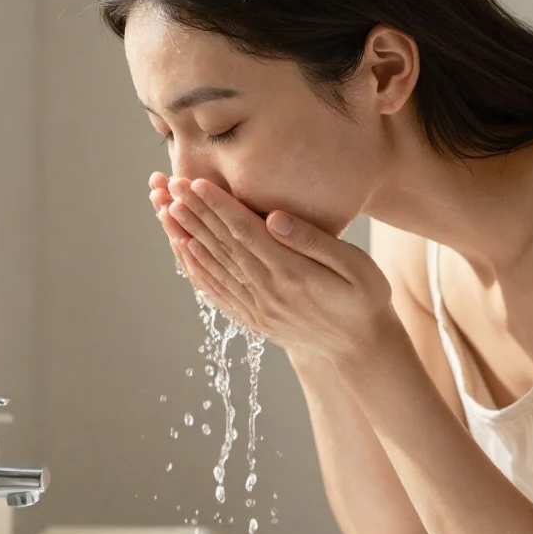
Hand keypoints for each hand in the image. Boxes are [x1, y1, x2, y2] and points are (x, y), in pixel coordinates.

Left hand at [155, 174, 399, 364]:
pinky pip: (218, 293)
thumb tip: (274, 218)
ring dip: (188, 237)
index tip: (196, 182)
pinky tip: (184, 252)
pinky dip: (198, 271)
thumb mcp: (356, 267)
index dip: (219, 206)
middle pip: (223, 246)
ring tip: (166, 212)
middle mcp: (268, 293)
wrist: (361, 351)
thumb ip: (315, 241)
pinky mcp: (254, 319)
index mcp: (292, 274)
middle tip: (171, 186)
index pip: (246, 232)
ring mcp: (258, 309)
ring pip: (215, 267)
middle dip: (195, 214)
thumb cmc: (365, 300)